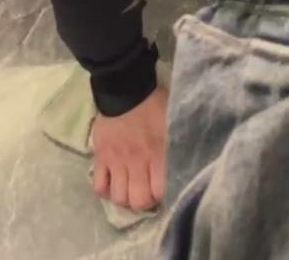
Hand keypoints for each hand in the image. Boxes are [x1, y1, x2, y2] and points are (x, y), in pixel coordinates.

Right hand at [92, 85, 167, 213]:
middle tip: (147, 192)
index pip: (160, 191)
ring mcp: (116, 161)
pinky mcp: (100, 157)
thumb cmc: (154, 103)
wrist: (125, 87)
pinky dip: (105, 190)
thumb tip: (189, 158)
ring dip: (125, 197)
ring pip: (118, 197)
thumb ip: (179, 141)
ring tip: (130, 189)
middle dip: (144, 201)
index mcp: (159, 153)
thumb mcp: (174, 120)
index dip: (163, 195)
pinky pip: (99, 186)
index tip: (165, 189)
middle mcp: (137, 162)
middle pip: (138, 200)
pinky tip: (112, 183)